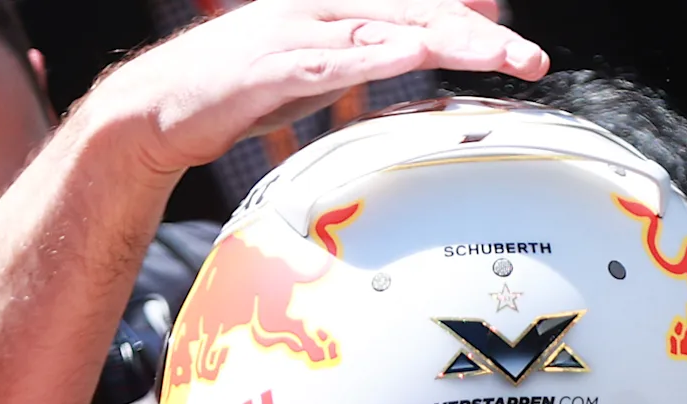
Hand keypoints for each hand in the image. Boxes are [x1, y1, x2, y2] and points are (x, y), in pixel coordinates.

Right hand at [85, 0, 546, 178]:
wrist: (155, 109)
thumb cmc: (235, 93)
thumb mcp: (311, 76)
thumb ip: (360, 65)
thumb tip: (407, 64)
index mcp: (335, 12)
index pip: (417, 9)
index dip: (470, 21)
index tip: (517, 45)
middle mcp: (321, 9)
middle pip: (416, 12)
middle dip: (479, 35)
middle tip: (530, 58)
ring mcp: (298, 33)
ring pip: (387, 28)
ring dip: (448, 40)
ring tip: (497, 54)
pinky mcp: (273, 65)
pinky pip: (335, 59)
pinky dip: (376, 56)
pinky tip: (413, 55)